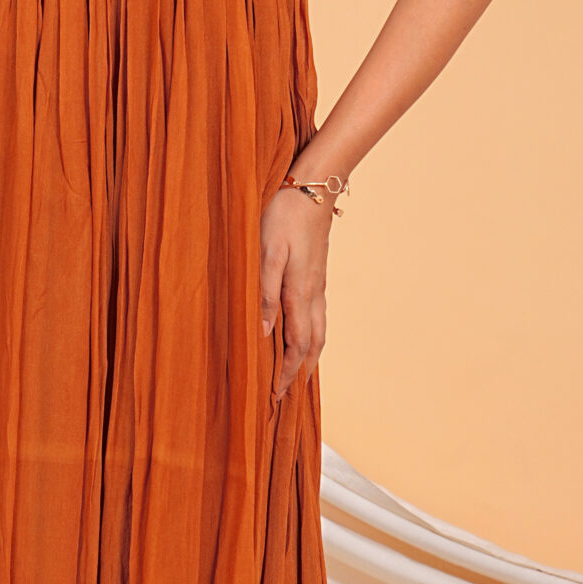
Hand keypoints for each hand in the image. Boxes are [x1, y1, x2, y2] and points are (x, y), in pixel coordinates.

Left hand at [260, 187, 331, 402]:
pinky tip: (302, 336)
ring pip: (319, 332)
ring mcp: (319, 285)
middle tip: (286, 395)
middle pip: (313, 345)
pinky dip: (311, 337)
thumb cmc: (283, 215)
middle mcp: (314, 294)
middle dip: (299, 372)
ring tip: (296, 375)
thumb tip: (262, 334)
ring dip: (308, 357)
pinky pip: (318, 317)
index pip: (296, 346)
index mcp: (300, 293)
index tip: (275, 396)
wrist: (313, 187)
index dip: (285, 373)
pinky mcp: (317, 275)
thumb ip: (264, 294)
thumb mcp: (266, 252)